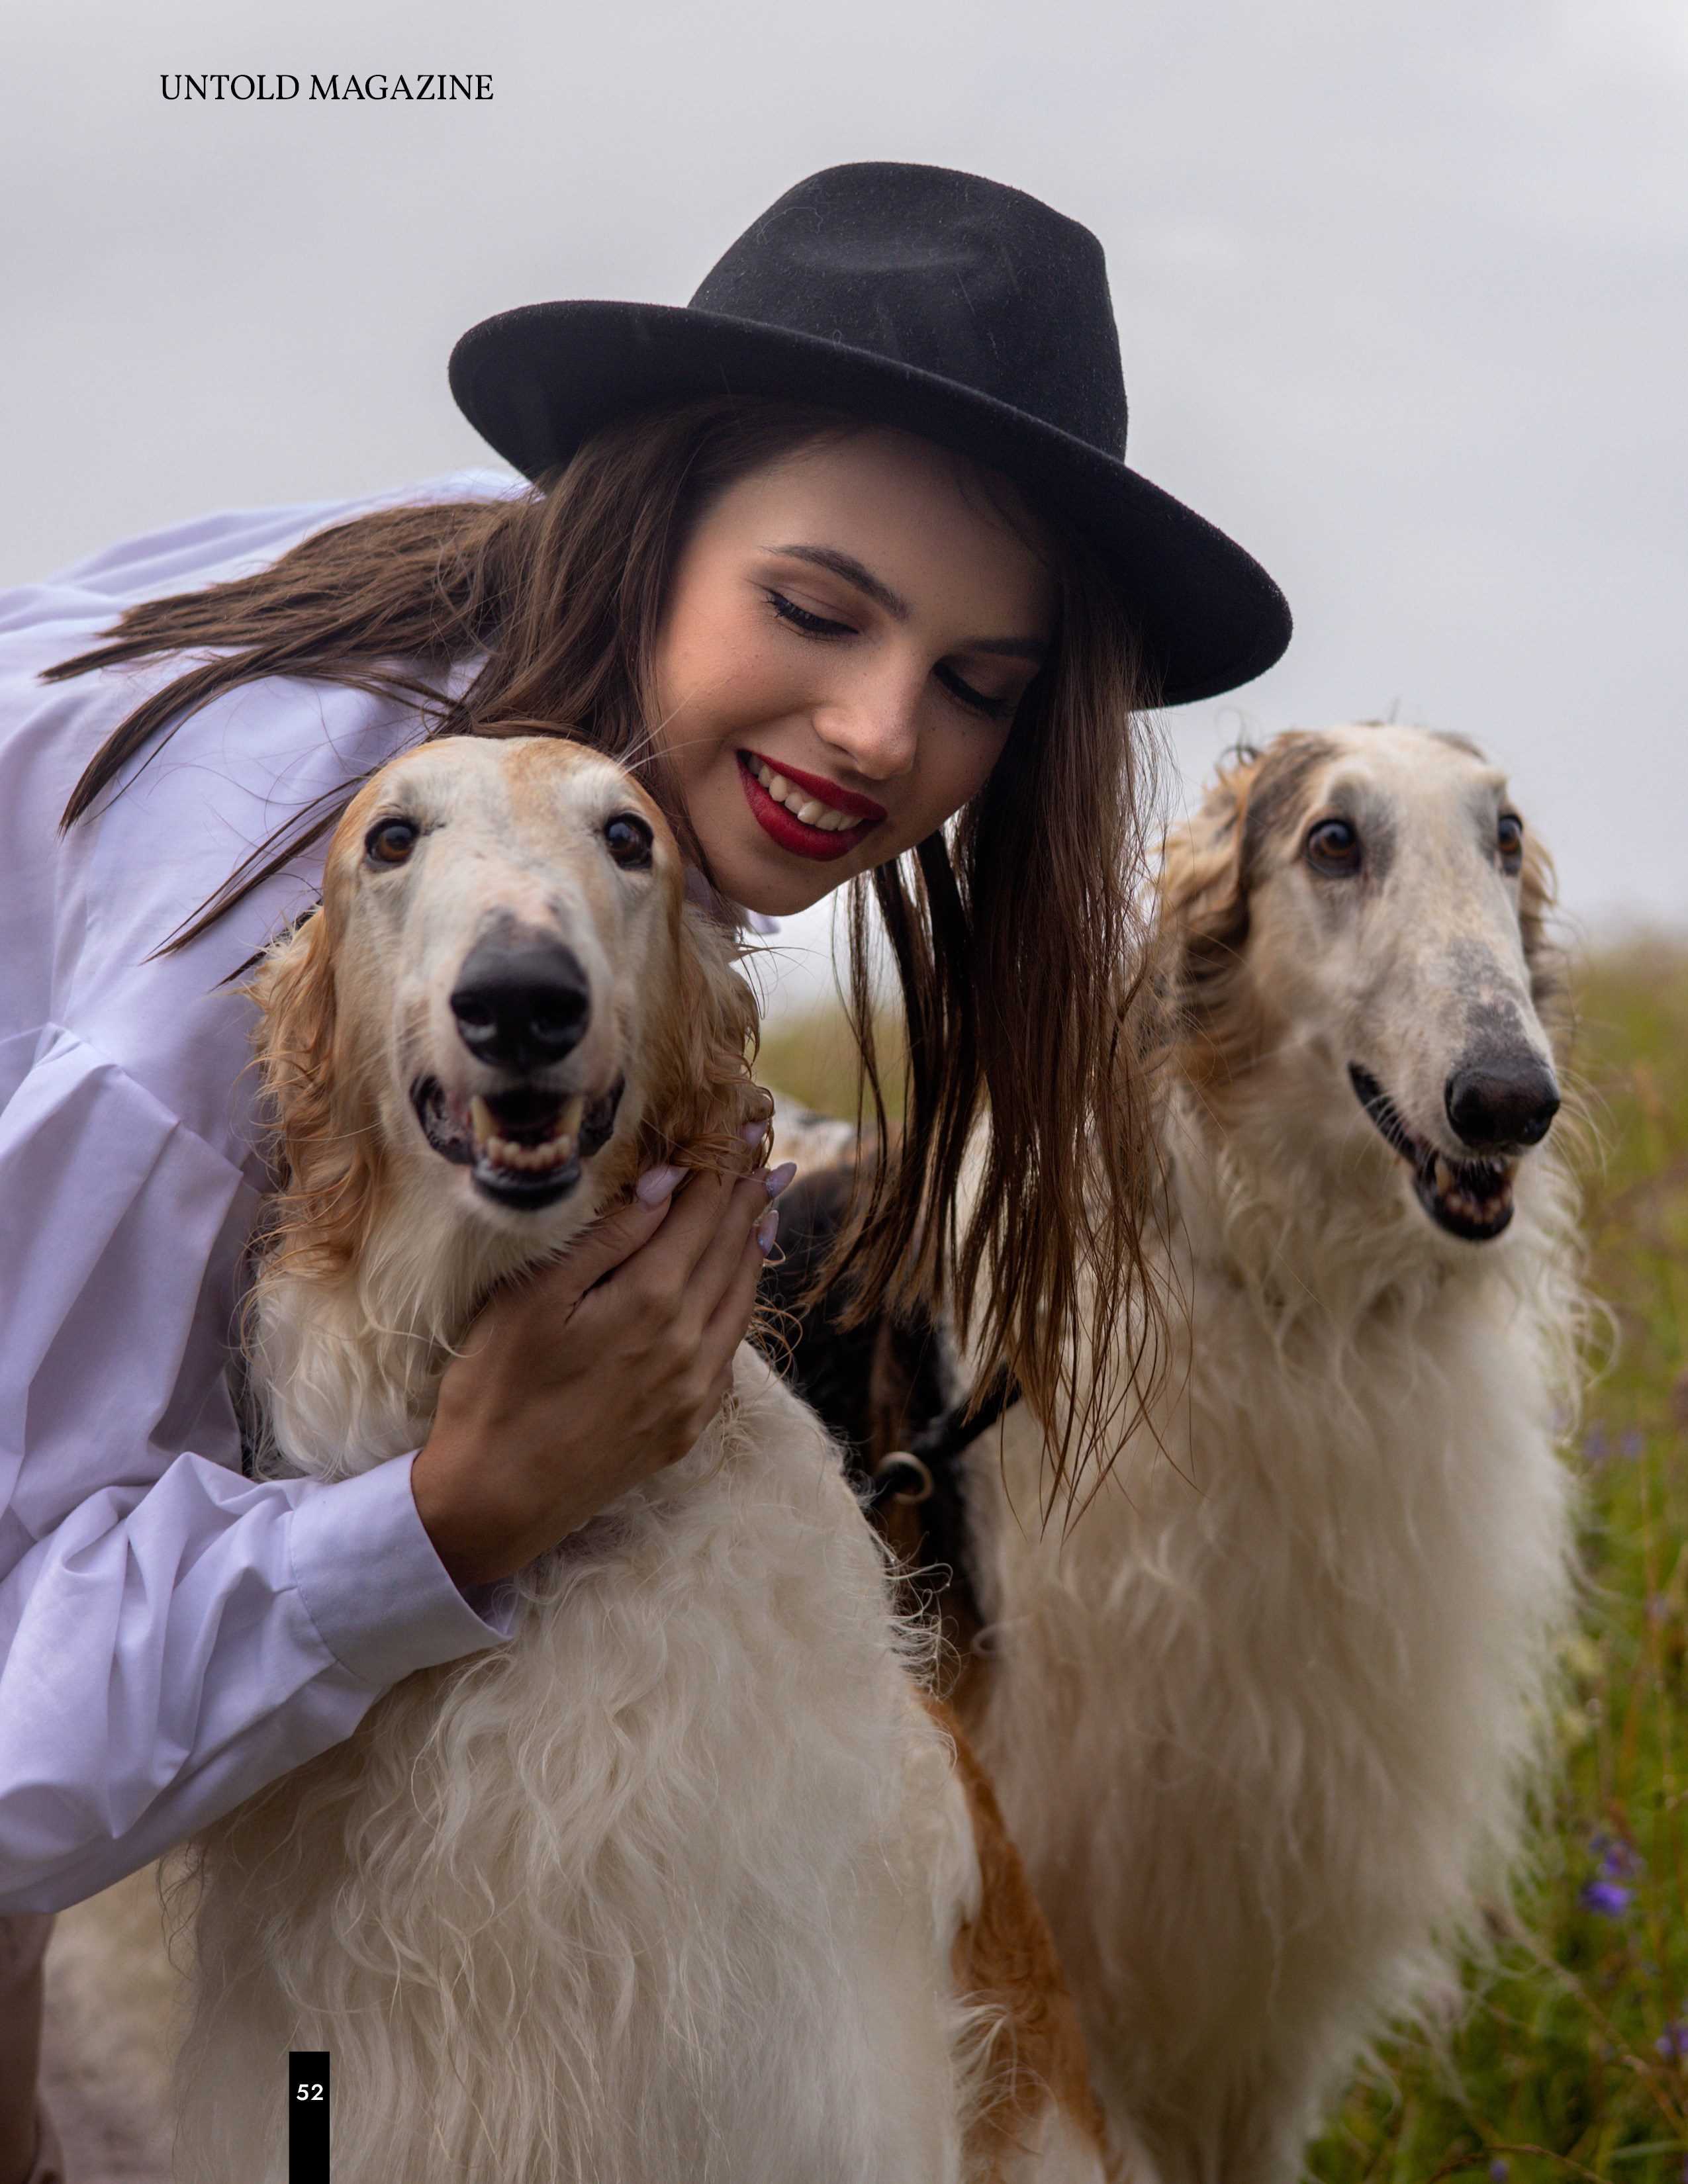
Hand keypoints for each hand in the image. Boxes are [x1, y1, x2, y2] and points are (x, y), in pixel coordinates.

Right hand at [411, 1149, 794, 1585]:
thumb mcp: (532, 1298)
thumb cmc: (496, 1390)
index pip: (700, 1215)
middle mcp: (687, 1342)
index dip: (723, 1169)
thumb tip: (666, 1183)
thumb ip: (605, 1237)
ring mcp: (694, 1388)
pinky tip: (736, 1290)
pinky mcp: (688, 1424)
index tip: (743, 1132)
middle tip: (765, 1157)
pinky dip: (740, 1305)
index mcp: (649, 1301)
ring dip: (753, 1248)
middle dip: (747, 1199)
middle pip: (730, 1251)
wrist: (496, 1501)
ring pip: (739, 1300)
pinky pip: (729, 1350)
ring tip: (765, 1209)